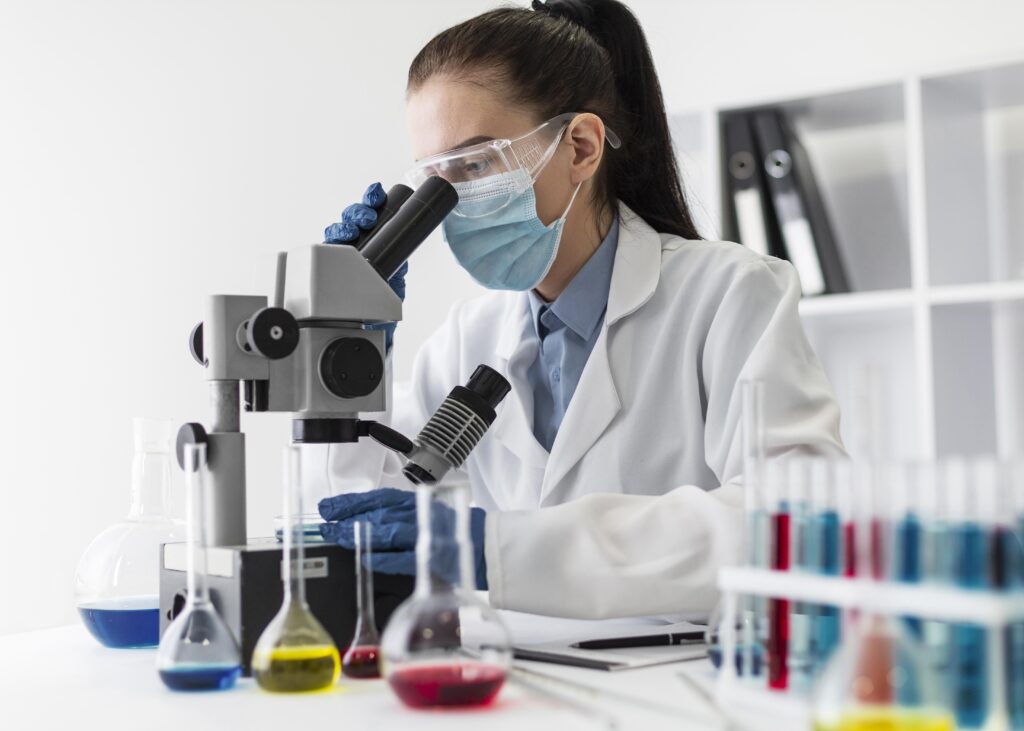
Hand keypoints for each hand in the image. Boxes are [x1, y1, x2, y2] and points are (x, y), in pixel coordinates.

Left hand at [318, 487, 487, 589]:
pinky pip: (403, 557)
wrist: (493, 547)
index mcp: (419, 503)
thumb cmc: (461, 534)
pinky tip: (365, 558)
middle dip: (347, 515)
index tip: (330, 505)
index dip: (353, 501)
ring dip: (358, 533)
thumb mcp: (430, 517)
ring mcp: (427, 535)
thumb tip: (371, 523)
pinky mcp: (433, 557)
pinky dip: (383, 557)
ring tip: (335, 536)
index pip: (380, 498)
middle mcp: (421, 515)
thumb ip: (404, 519)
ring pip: (387, 530)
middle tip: (323, 520)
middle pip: (378, 512)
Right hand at [323, 182, 407, 350]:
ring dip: (345, 224)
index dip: (373, 198)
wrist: (375, 320)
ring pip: (338, 228)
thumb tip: (410, 237)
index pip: (371, 210)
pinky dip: (330, 240)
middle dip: (359, 211)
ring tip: (354, 230)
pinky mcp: (328, 265)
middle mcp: (355, 240)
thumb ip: (401, 253)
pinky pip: (325, 247)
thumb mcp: (398, 269)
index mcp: (373, 235)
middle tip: (369, 218)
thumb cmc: (384, 293)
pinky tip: (339, 240)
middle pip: (352, 216)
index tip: (379, 193)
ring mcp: (340, 252)